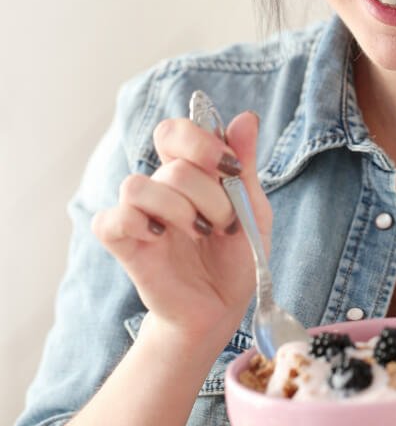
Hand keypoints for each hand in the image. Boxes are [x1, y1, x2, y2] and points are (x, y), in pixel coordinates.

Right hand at [92, 111, 270, 345]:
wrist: (222, 308)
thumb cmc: (236, 258)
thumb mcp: (253, 209)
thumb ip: (245, 164)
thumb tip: (246, 117)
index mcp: (190, 172)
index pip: (174, 132)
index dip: (201, 141)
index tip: (231, 169)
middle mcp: (160, 187)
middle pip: (172, 166)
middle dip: (210, 196)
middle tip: (225, 224)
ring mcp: (139, 214)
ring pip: (136, 185)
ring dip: (178, 211)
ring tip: (199, 234)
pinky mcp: (123, 243)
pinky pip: (111, 218)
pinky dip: (137, 223)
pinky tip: (161, 238)